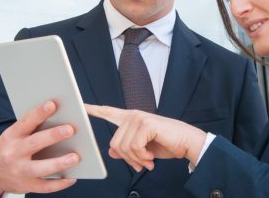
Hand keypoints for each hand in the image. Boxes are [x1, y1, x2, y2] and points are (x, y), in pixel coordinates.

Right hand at [0, 100, 78, 197]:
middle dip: (53, 136)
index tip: (52, 104)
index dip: (39, 113)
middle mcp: (13, 153)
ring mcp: (19, 171)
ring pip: (40, 168)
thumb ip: (31, 127)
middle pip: (34, 143)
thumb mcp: (13, 134)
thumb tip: (59, 116)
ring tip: (76, 157)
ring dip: (59, 163)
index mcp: (11, 136)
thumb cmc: (9, 148)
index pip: (25, 122)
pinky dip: (60, 183)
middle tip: (70, 129)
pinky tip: (72, 177)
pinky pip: (45, 187)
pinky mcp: (26, 186)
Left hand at [86, 104, 205, 171]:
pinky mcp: (146, 124)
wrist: (187, 142)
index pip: (108, 112)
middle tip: (142, 163)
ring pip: (123, 147)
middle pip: (114, 143)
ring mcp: (139, 118)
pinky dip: (142, 157)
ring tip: (148, 160)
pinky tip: (151, 157)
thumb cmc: (167, 144)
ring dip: (137, 159)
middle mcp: (133, 116)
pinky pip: (134, 147)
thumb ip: (126, 149)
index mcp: (130, 119)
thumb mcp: (143, 150)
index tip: (80, 106)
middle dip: (128, 158)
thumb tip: (111, 151)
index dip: (94, 110)